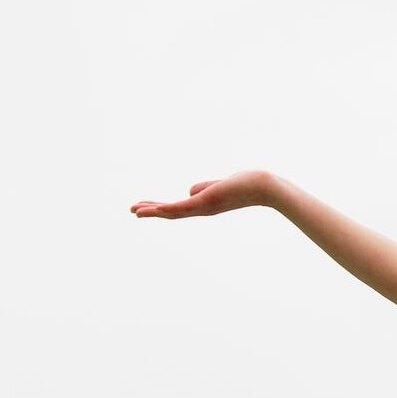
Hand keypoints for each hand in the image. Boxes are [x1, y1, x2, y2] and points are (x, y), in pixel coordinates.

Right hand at [128, 170, 272, 218]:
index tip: (144, 207)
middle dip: (152, 211)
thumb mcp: (219, 185)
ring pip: (173, 212)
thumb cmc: (246, 184)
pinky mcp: (205, 202)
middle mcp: (202, 210)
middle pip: (172, 213)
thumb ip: (203, 188)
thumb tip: (189, 191)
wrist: (264, 187)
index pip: (178, 208)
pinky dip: (164, 209)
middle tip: (132, 211)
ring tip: (134, 211)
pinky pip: (181, 207)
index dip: (160, 208)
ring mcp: (203, 207)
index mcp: (204, 205)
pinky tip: (152, 209)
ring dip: (153, 212)